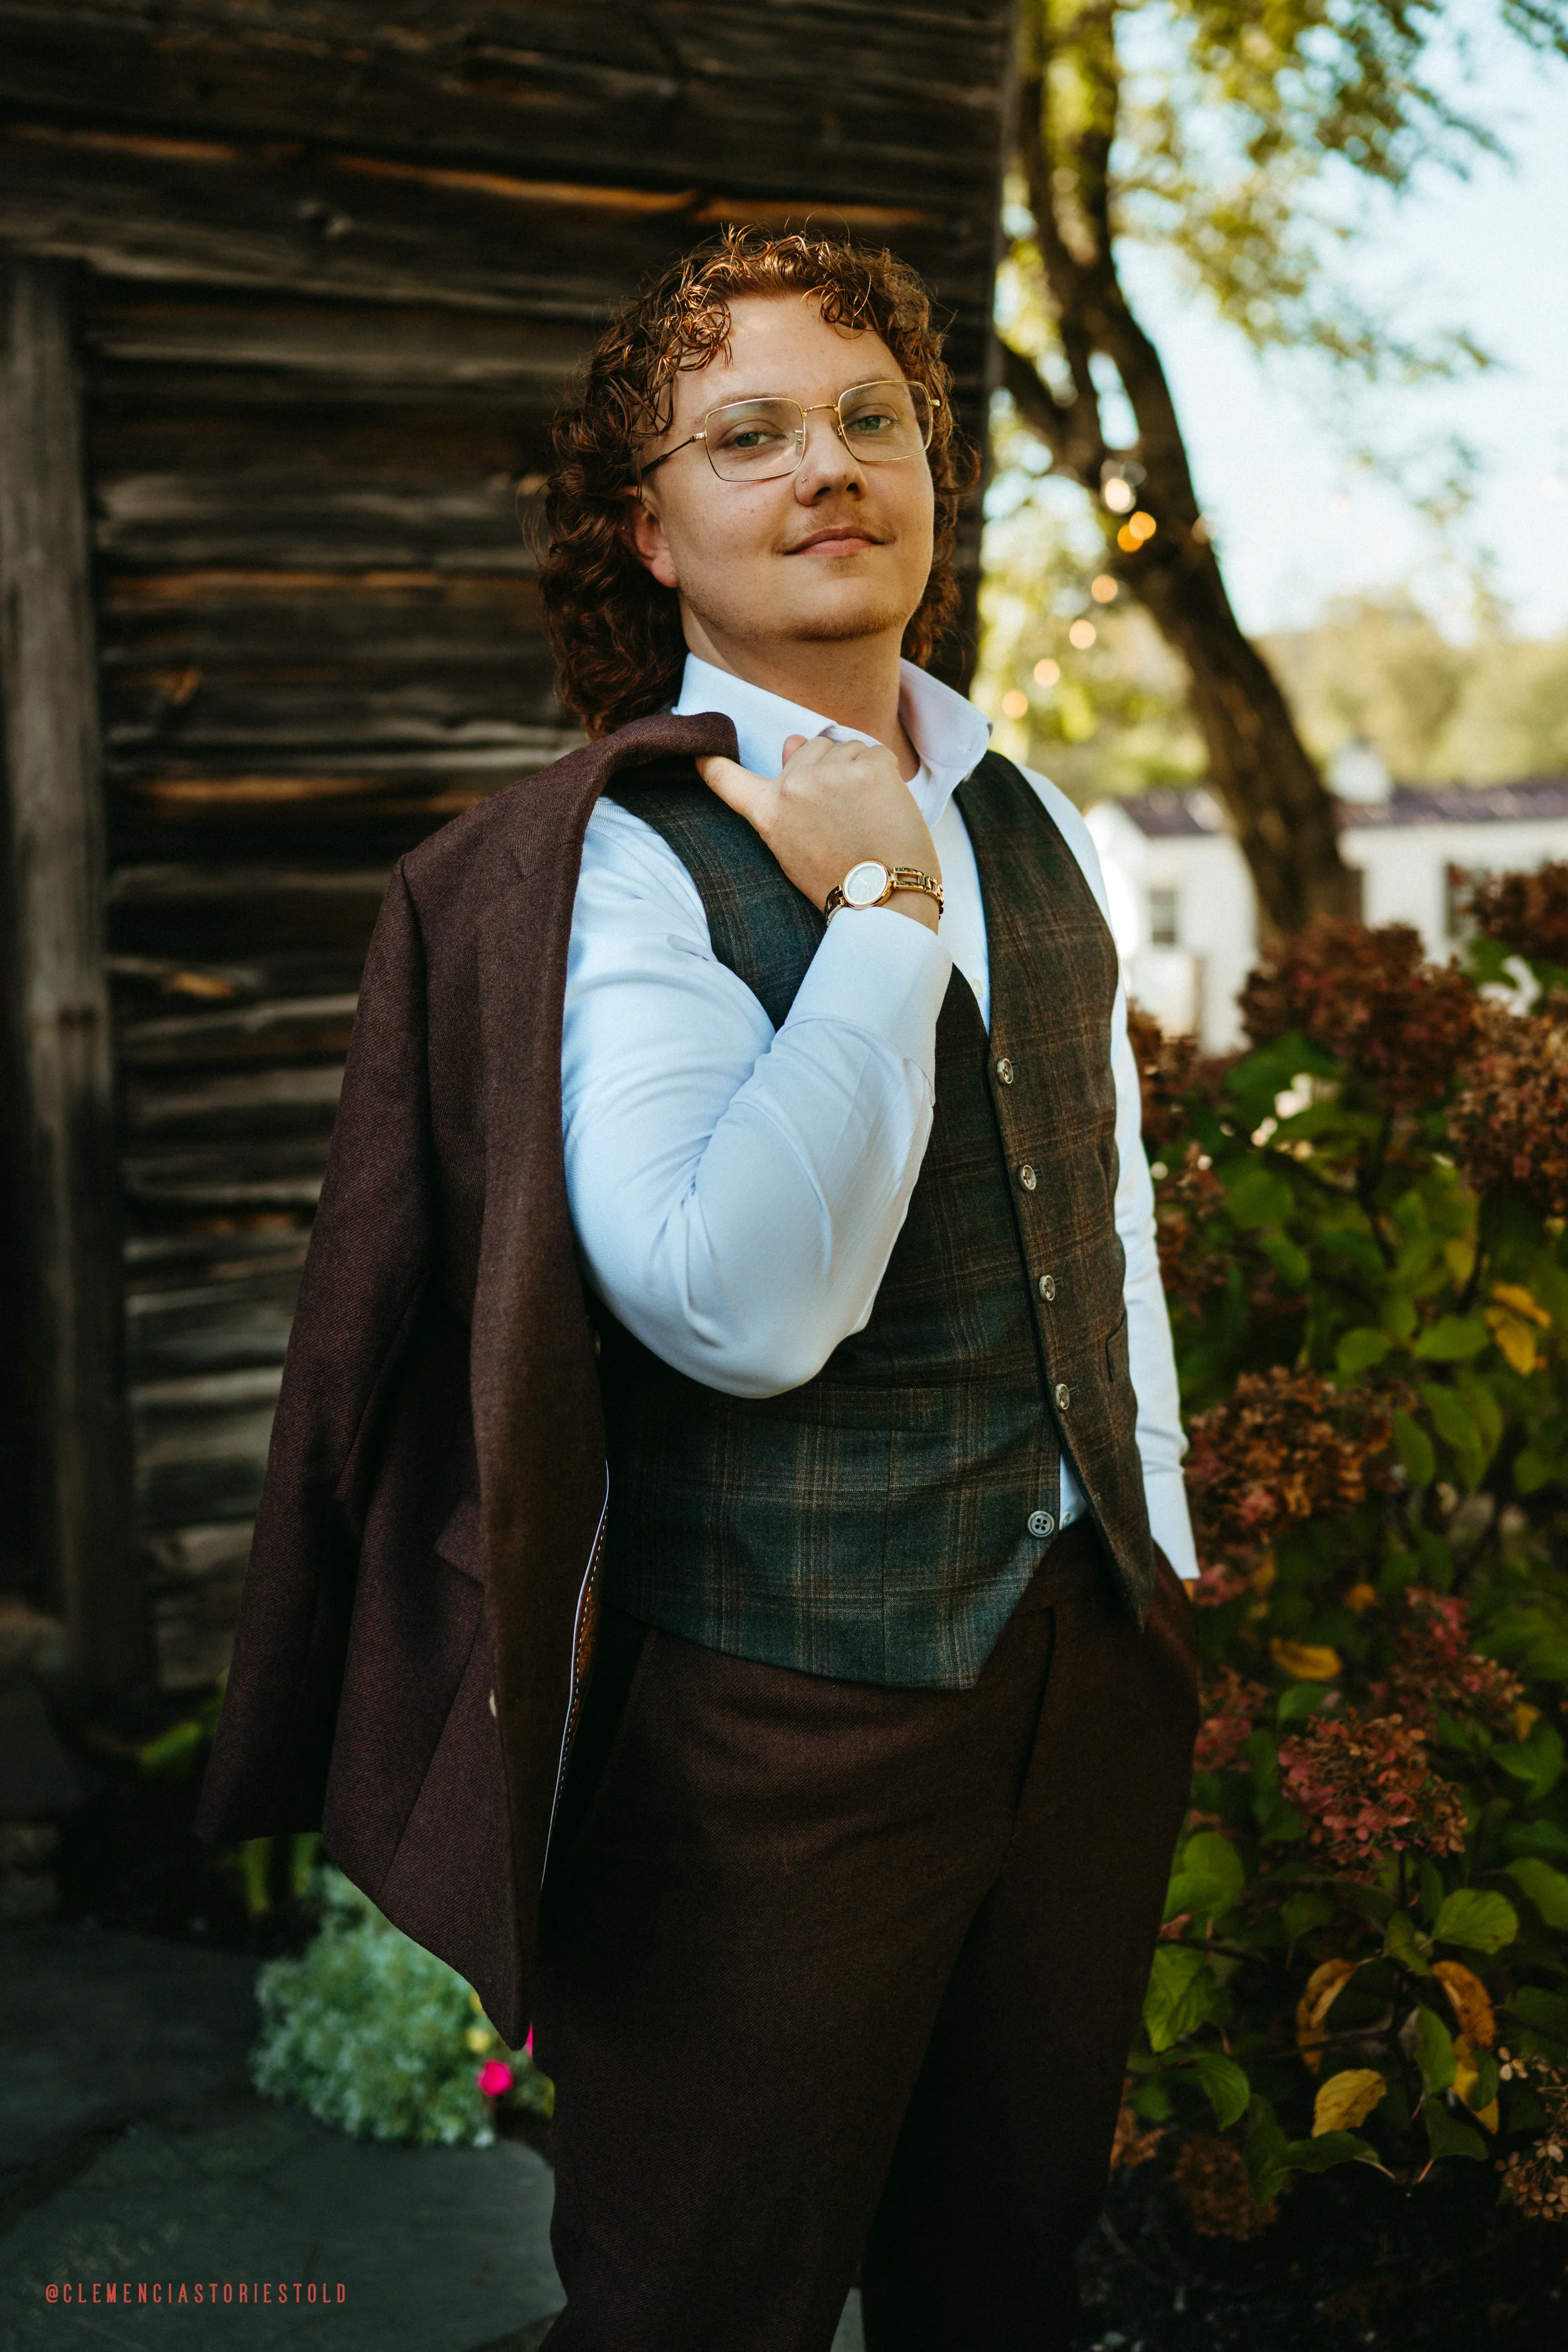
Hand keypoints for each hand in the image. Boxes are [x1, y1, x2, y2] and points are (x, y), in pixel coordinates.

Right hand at [695, 735, 942, 933]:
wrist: (884, 899)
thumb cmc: (840, 878)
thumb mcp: (797, 846)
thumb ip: (789, 794)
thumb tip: (793, 739)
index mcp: (769, 812)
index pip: (727, 780)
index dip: (713, 765)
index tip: (701, 756)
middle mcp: (793, 787)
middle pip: (811, 748)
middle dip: (827, 769)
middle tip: (843, 813)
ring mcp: (831, 774)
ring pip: (847, 747)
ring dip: (858, 770)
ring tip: (866, 813)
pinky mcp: (869, 769)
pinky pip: (877, 753)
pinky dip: (885, 773)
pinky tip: (885, 805)